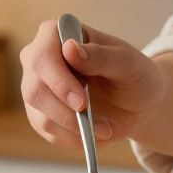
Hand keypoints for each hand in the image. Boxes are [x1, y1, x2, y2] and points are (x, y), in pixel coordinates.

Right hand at [19, 19, 165, 146]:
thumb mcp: (127, 63)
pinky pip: (48, 132)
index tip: (81, 101)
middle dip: (64, 111)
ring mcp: (37, 88)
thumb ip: (100, 55)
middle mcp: (39, 59)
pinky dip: (73, 138)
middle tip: (93, 123)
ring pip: (39, 115)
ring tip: (104, 129)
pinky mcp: (41, 113)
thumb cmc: (133, 74)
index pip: (42, 55)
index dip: (58, 80)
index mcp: (57, 35)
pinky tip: (94, 133)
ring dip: (73, 128)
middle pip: (35, 89)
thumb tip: (69, 48)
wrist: (138, 102)